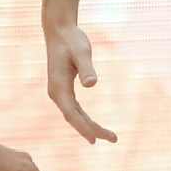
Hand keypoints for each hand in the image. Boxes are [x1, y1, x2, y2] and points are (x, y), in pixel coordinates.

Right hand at [45, 21, 117, 144]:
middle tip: (114, 139)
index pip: (71, 113)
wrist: (59, 31)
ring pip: (75, 115)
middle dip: (92, 130)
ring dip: (90, 126)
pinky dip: (84, 119)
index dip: (83, 127)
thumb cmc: (71, 40)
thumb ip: (86, 68)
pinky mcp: (64, 89)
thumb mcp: (81, 52)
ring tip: (110, 136)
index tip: (94, 139)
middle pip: (74, 118)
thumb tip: (91, 84)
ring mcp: (59, 92)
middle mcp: (56, 93)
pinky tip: (94, 126)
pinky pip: (74, 109)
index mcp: (58, 87)